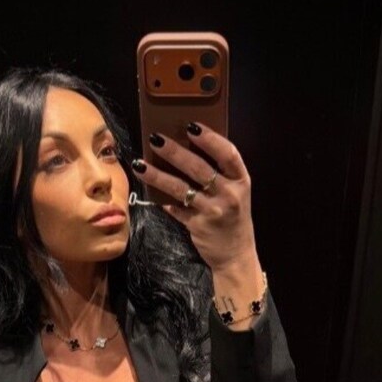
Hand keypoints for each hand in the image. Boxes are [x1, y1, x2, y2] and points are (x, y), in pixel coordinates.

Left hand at [133, 122, 258, 272]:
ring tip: (140, 164)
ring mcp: (212, 211)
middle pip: (199, 168)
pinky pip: (175, 209)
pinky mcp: (197, 226)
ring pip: (181, 188)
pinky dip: (163, 201)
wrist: (236, 255)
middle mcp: (229, 195)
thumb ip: (221, 174)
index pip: (228, 154)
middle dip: (175, 152)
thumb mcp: (236, 193)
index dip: (210, 139)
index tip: (191, 126)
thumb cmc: (233, 218)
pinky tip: (150, 193)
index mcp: (241, 181)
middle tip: (155, 139)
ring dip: (158, 175)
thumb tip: (189, 148)